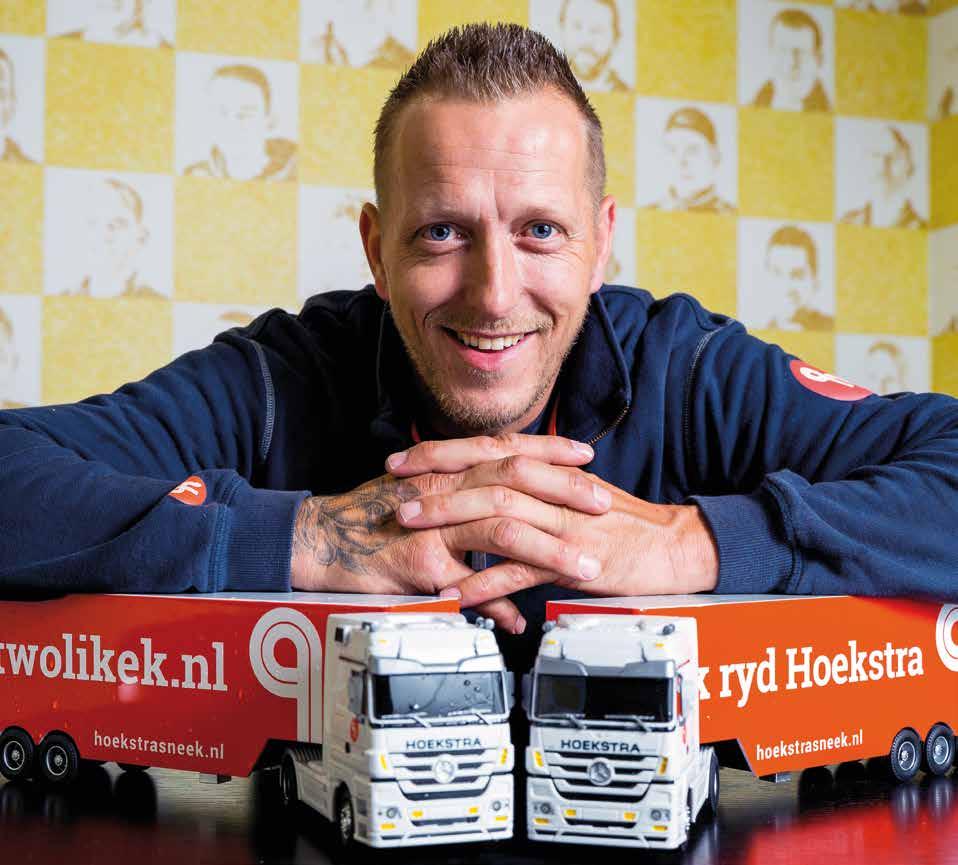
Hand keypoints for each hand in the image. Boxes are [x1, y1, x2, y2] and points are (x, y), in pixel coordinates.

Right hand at [290, 434, 611, 631]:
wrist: (319, 539)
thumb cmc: (370, 517)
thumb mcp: (420, 494)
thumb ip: (461, 497)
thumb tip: (496, 505)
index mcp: (446, 469)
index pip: (506, 448)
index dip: (549, 449)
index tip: (585, 454)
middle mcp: (442, 488)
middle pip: (514, 478)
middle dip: (564, 490)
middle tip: (603, 502)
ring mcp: (432, 525)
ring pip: (500, 527)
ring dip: (548, 548)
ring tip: (583, 565)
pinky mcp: (420, 563)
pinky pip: (468, 585)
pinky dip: (497, 603)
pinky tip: (519, 619)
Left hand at [390, 451, 718, 609]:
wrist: (672, 547)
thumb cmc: (624, 523)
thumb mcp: (577, 493)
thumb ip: (539, 484)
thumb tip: (498, 480)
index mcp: (551, 470)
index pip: (489, 449)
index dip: (443, 451)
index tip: (404, 458)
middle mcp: (553, 490)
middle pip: (487, 473)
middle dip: (436, 480)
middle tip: (396, 490)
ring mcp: (561, 524)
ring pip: (498, 514)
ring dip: (450, 520)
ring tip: (413, 530)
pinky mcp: (572, 562)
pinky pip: (520, 570)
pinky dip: (485, 582)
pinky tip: (456, 591)